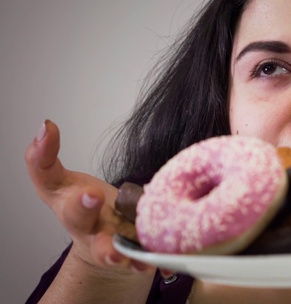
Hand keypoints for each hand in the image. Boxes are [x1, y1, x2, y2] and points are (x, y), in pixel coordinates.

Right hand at [24, 120, 153, 273]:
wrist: (108, 245)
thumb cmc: (87, 207)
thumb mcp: (64, 182)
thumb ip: (49, 156)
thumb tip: (46, 126)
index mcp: (66, 201)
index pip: (47, 180)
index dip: (45, 160)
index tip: (53, 136)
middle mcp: (84, 224)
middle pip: (77, 218)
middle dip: (82, 207)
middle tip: (91, 195)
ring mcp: (107, 242)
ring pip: (105, 250)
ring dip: (110, 250)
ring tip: (115, 250)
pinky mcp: (132, 255)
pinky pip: (138, 261)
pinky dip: (143, 262)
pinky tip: (148, 262)